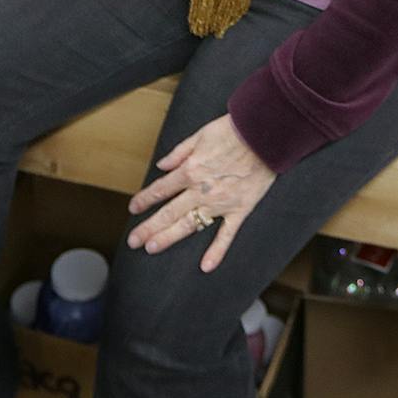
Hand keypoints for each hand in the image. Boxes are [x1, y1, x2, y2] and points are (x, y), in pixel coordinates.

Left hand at [128, 116, 275, 273]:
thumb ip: (179, 153)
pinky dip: (217, 251)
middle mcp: (200, 190)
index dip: (145, 200)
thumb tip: (162, 165)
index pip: (160, 189)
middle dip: (149, 227)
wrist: (263, 135)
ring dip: (168, 238)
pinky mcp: (239, 209)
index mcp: (190, 171)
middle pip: (169, 212)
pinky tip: (206, 266)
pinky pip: (226, 234)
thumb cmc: (232, 131)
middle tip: (134, 240)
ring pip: (189, 225)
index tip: (134, 208)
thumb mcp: (199, 135)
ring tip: (152, 248)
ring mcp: (220, 203)